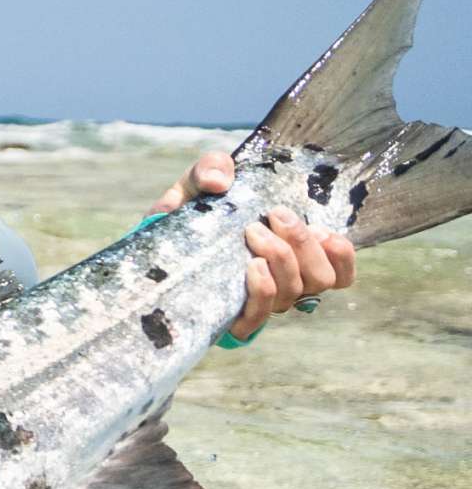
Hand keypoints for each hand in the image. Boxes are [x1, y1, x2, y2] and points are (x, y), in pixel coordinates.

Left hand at [149, 151, 354, 339]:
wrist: (146, 253)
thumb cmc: (184, 220)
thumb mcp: (195, 186)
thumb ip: (210, 168)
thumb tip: (218, 182)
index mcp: (289, 257)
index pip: (338, 272)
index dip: (342, 255)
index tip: (324, 229)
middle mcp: (280, 284)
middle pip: (321, 279)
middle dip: (303, 242)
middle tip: (273, 216)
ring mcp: (257, 303)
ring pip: (296, 292)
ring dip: (283, 258)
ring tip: (252, 233)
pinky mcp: (229, 320)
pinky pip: (259, 316)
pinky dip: (263, 289)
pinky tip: (251, 266)